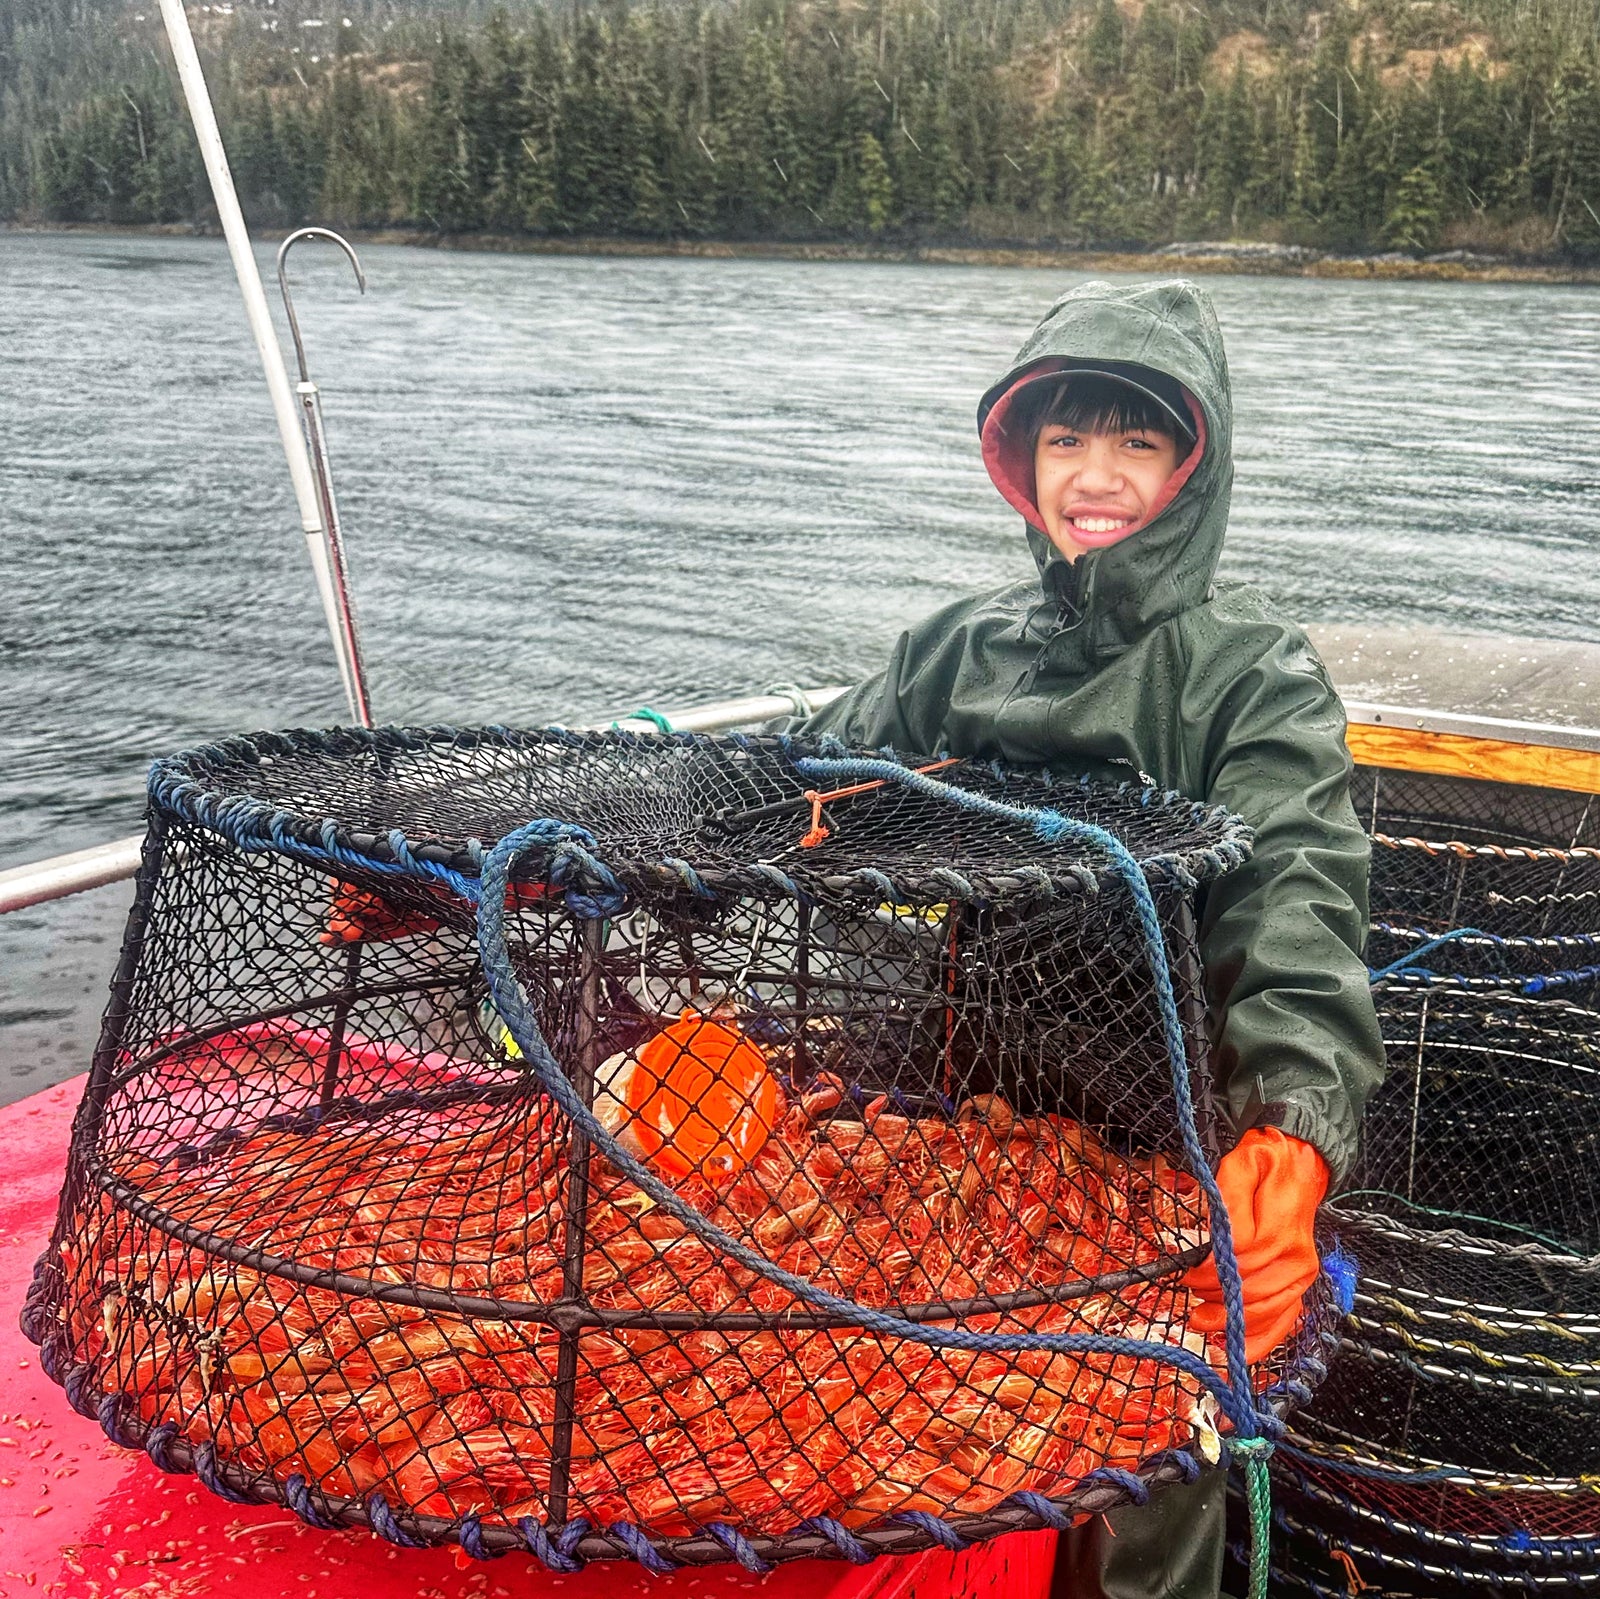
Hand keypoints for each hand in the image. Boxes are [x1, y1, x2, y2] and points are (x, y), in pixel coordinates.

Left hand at [1185, 1127, 1330, 1363]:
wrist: (1299, 1167)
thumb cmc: (1264, 1166)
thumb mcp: (1241, 1164)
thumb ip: (1229, 1197)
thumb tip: (1220, 1234)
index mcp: (1281, 1225)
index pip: (1243, 1256)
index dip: (1212, 1267)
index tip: (1187, 1269)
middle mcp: (1297, 1255)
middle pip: (1253, 1288)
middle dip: (1216, 1294)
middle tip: (1187, 1289)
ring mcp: (1302, 1274)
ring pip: (1267, 1310)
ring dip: (1232, 1321)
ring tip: (1199, 1320)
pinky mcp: (1300, 1285)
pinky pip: (1284, 1321)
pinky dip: (1261, 1341)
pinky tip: (1237, 1353)